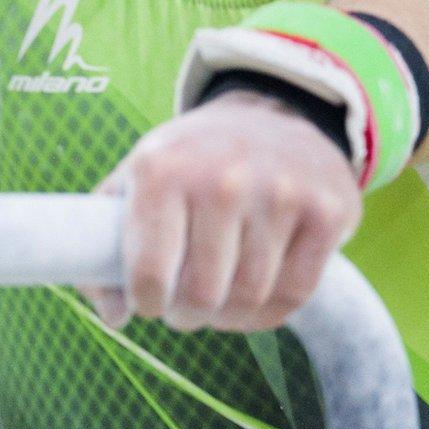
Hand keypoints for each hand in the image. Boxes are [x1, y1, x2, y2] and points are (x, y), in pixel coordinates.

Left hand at [82, 92, 361, 332]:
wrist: (272, 111)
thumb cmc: (191, 159)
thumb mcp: (135, 180)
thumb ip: (102, 246)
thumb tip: (115, 317)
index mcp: (162, 171)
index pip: (149, 276)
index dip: (146, 304)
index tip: (150, 300)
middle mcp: (222, 179)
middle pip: (203, 297)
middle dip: (187, 316)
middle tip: (186, 306)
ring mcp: (280, 193)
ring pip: (249, 300)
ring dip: (229, 317)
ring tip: (218, 299)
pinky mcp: (326, 210)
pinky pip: (294, 296)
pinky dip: (269, 312)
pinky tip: (254, 295)